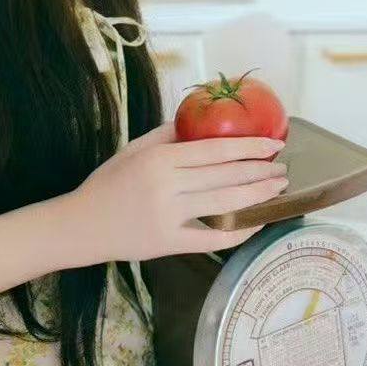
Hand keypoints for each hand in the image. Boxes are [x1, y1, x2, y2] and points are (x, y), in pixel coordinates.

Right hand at [66, 121, 288, 262]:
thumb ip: (168, 134)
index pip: (214, 150)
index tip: (272, 145)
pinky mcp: (170, 243)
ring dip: (257, 196)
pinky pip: (212, 238)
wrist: (81, 225)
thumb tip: (203, 122)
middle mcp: (167, 186)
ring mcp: (169, 216)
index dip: (248, 147)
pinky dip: (238, 231)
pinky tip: (257, 222)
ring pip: (225, 204)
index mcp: (160, 159)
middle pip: (225, 176)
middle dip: (260, 172)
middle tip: (284, 168)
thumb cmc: (108, 183)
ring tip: (278, 189)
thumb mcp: (134, 149)